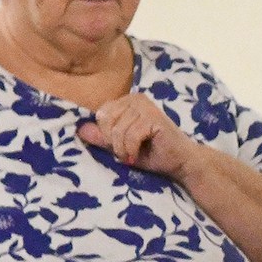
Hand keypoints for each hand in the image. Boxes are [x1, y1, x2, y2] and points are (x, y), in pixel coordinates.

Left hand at [76, 94, 200, 179]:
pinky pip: (130, 135)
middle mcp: (136, 98)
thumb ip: (102, 138)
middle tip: (125, 152)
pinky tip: (137, 155)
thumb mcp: (121, 147)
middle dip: (112, 141)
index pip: (101, 113)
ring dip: (122, 149)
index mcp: (128, 101)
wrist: (181, 162)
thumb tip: (80, 129)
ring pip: (117, 129)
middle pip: (106, 119)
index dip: (106, 134)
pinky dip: (130, 149)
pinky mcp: (154, 118)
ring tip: (132, 155)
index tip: (119, 147)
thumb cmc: (152, 154)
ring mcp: (146, 106)